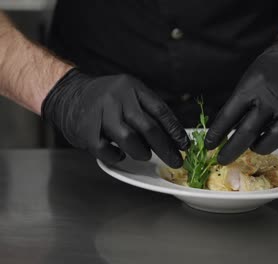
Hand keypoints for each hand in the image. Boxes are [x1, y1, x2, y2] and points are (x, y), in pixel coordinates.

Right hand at [41, 69, 188, 166]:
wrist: (67, 94)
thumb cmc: (106, 99)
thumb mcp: (129, 94)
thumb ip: (148, 111)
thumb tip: (174, 137)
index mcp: (133, 88)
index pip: (160, 110)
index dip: (175, 130)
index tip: (185, 144)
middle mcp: (118, 98)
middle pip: (148, 126)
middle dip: (166, 148)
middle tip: (176, 160)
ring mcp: (101, 113)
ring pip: (129, 139)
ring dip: (141, 152)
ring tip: (144, 154)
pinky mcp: (86, 130)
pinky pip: (107, 150)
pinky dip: (117, 156)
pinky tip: (120, 154)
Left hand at [205, 34, 277, 164]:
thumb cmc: (271, 70)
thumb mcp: (248, 81)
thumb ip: (239, 106)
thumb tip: (226, 133)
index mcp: (252, 89)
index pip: (228, 117)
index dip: (216, 135)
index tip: (209, 146)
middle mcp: (271, 101)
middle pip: (248, 134)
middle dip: (232, 151)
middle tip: (224, 159)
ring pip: (272, 142)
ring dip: (261, 147)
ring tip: (256, 144)